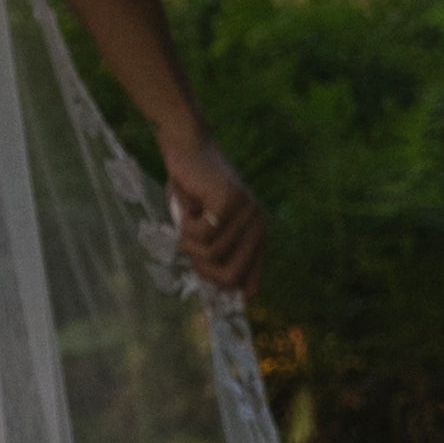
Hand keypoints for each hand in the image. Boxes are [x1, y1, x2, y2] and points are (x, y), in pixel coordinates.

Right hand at [161, 119, 264, 298]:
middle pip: (228, 276)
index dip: (225, 289)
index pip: (249, 282)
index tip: (208, 290)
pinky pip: (200, 236)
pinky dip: (185, 225)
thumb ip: (217, 257)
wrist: (188, 147)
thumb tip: (222, 295)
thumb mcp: (208, 230)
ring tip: (188, 217)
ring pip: (209, 255)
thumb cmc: (193, 189)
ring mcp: (246, 214)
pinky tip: (188, 206)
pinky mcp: (228, 203)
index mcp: (258, 234)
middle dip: (201, 267)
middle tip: (189, 242)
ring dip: (188, 240)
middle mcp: (258, 225)